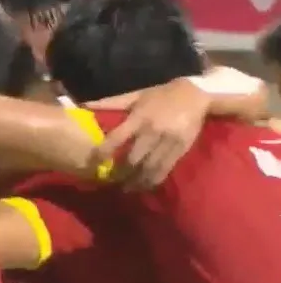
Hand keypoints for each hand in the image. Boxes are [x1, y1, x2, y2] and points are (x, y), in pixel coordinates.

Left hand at [87, 78, 210, 189]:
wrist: (197, 94)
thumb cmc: (161, 94)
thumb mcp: (136, 95)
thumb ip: (111, 102)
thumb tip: (86, 105)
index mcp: (139, 117)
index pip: (117, 138)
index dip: (104, 152)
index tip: (94, 163)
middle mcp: (152, 131)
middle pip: (133, 158)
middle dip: (121, 173)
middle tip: (111, 181)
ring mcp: (168, 141)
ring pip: (149, 167)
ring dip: (137, 181)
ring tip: (127, 189)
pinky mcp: (181, 149)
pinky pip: (165, 169)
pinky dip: (154, 180)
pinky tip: (146, 186)